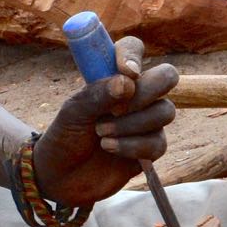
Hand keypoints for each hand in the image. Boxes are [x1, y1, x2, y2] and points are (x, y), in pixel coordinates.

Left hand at [31, 35, 176, 207]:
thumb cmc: (65, 136)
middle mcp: (136, 95)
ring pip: (165, 111)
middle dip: (146, 92)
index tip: (127, 71)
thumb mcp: (73, 112)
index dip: (134, 55)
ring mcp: (146, 121)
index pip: (134, 49)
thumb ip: (97, 94)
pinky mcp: (150, 149)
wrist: (60, 176)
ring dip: (131, 124)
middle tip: (118, 108)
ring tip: (101, 133)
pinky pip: (157, 142)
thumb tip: (128, 82)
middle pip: (167, 77)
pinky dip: (132, 146)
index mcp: (114, 77)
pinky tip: (109, 148)